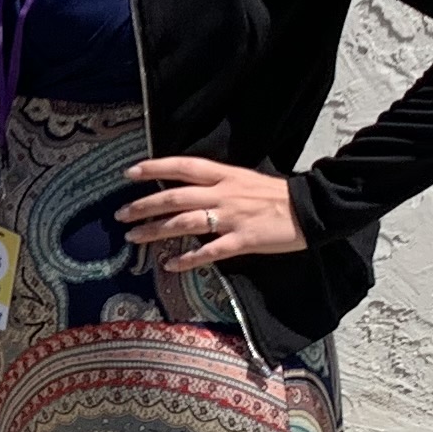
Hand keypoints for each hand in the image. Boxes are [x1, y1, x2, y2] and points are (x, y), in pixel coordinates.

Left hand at [117, 156, 307, 269]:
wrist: (312, 208)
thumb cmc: (277, 195)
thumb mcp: (244, 180)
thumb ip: (217, 184)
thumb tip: (187, 190)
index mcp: (224, 175)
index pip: (183, 166)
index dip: (155, 168)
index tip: (129, 173)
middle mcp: (224, 193)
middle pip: (175, 196)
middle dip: (144, 205)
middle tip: (120, 215)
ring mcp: (232, 217)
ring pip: (185, 222)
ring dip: (155, 230)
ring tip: (134, 238)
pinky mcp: (244, 240)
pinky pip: (210, 252)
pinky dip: (187, 259)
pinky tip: (170, 265)